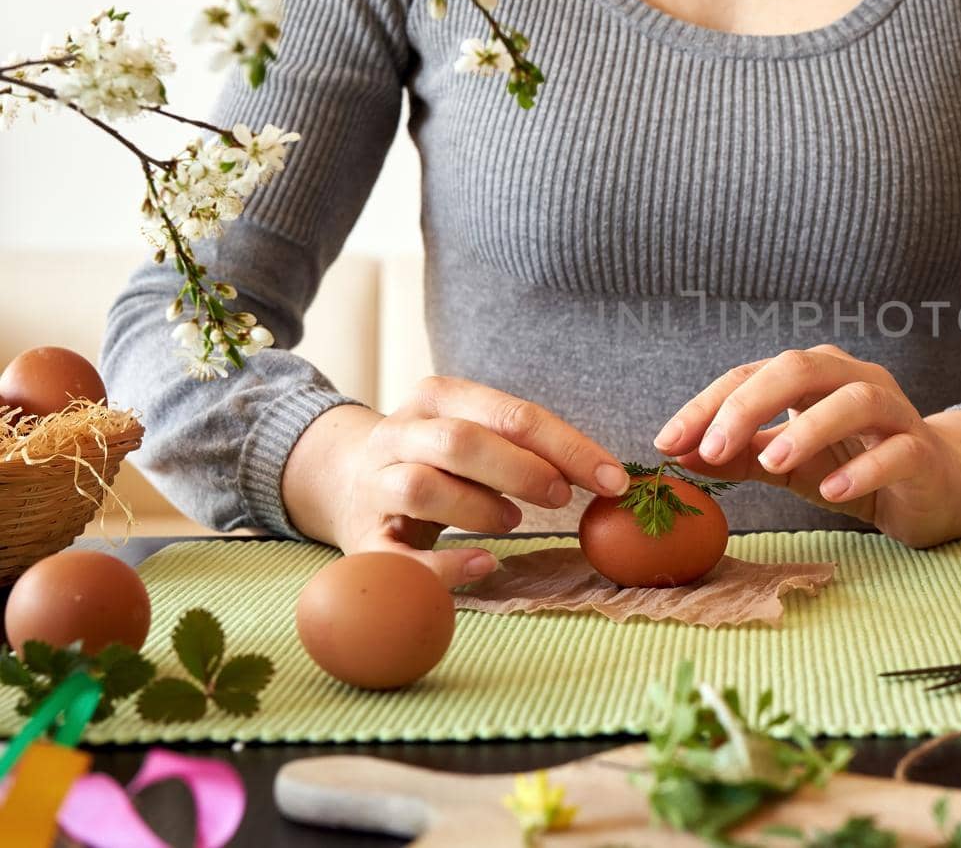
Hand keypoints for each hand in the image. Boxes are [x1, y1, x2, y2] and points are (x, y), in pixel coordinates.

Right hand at [283, 377, 628, 585]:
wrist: (346, 478)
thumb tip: (603, 474)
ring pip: (422, 487)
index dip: (568, 447)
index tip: (614, 479)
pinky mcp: (363, 537)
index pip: (511, 415)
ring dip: (479, 508)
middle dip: (523, 471)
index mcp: (438, 398)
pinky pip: (397, 554)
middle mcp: (400, 433)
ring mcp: (375, 483)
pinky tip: (483, 564)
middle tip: (562, 498)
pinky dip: (443, 564)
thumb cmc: (437, 459)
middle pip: (461, 442)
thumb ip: (525, 445)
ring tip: (513, 522)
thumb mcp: (475, 433)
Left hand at [653, 345, 960, 547]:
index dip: (708, 405)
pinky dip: (863, 469)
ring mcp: (895, 412)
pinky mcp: (923, 451)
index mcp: (815, 375)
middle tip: (712, 449)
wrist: (932, 490)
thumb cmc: (853, 466)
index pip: (754, 374)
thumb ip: (738, 457)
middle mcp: (855, 379)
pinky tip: (833, 493)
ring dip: (810, 428)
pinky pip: (897, 451)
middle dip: (751, 405)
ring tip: (773, 464)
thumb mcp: (787, 464)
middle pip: (801, 368)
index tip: (667, 441)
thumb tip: (678, 454)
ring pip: (856, 400)